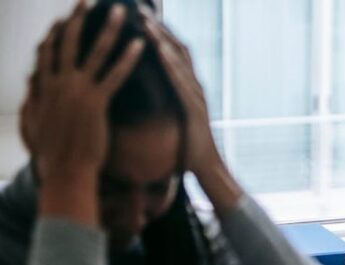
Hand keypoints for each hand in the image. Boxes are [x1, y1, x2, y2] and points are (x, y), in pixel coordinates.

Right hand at [21, 1, 143, 222]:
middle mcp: (59, 84)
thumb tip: (29, 84)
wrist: (65, 172)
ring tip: (120, 12)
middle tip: (86, 1)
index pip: (47, 53)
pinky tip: (140, 45)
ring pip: (94, 52)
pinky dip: (128, 58)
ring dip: (108, 29)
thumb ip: (32, 100)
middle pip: (68, 43)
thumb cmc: (52, 156)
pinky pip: (115, 75)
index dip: (55, 34)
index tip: (62, 20)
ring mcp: (77, 91)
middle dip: (77, 19)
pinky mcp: (96, 103)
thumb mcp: (33, 124)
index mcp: (44, 88)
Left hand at [140, 8, 242, 213]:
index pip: (171, 53)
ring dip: (161, 39)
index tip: (137, 16)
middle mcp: (194, 86)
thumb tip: (143, 97)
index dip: (156, 33)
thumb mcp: (170, 120)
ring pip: (179, 60)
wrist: (206, 168)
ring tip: (144, 20)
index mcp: (186, 88)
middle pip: (176, 48)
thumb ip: (162, 104)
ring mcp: (196, 96)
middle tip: (138, 8)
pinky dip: (170, 63)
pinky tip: (158, 50)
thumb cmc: (186, 148)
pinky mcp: (195, 108)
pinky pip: (181, 81)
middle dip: (157, 27)